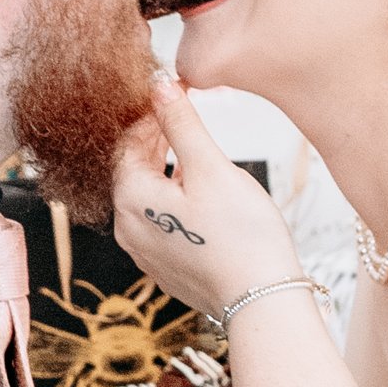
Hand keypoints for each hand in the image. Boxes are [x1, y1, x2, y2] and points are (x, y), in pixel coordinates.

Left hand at [110, 78, 301, 312]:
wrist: (261, 299)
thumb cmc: (241, 236)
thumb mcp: (211, 167)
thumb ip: (182, 124)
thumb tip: (159, 87)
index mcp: (130, 198)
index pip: (128, 142)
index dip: (152, 114)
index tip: (176, 96)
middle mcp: (127, 227)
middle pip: (133, 169)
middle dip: (157, 140)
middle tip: (186, 116)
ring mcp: (144, 251)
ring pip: (147, 196)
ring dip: (165, 169)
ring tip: (195, 153)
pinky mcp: (164, 267)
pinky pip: (159, 222)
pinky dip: (173, 199)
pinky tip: (199, 194)